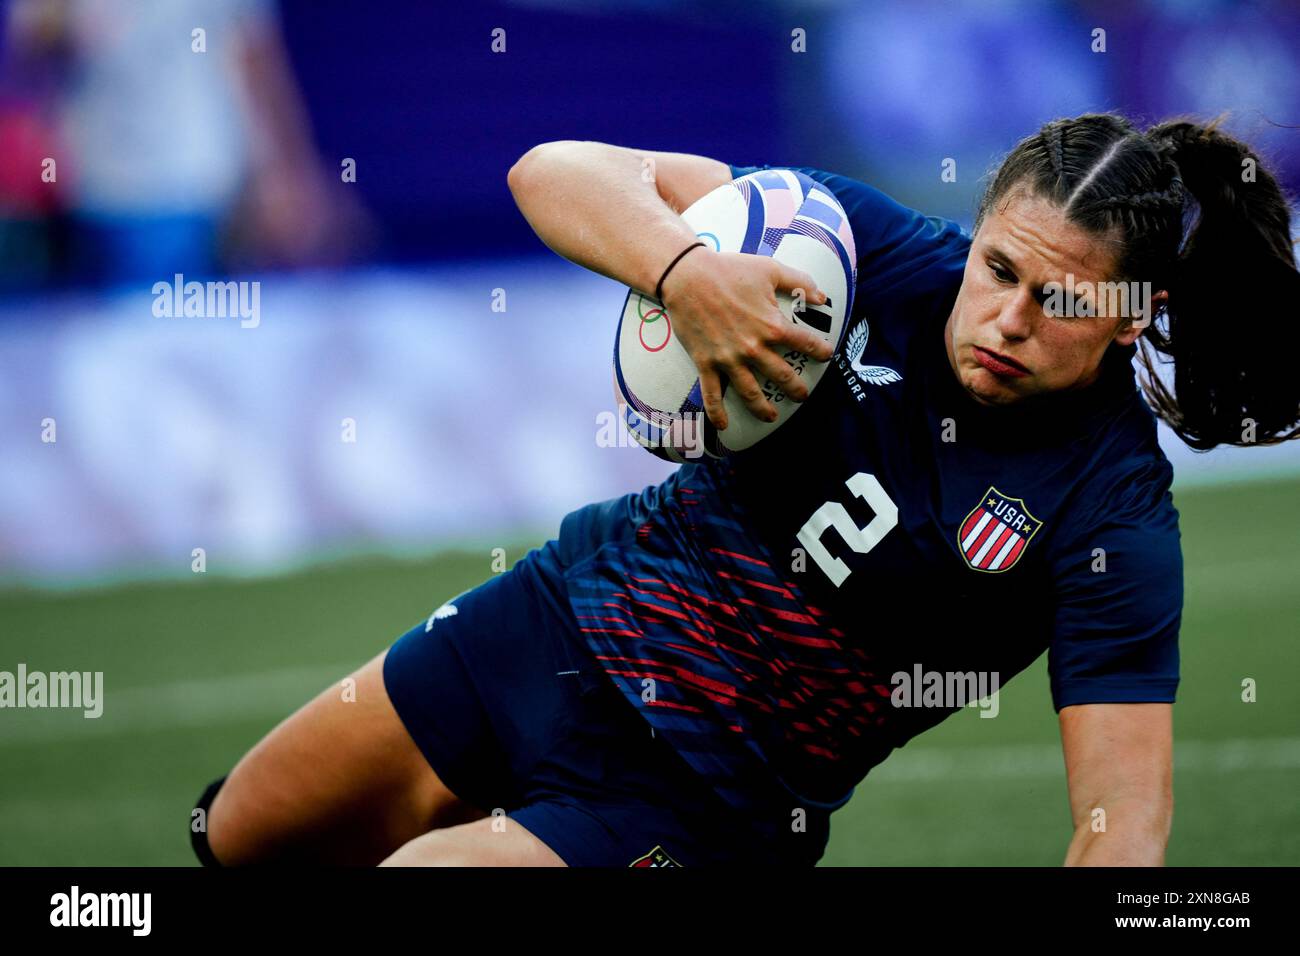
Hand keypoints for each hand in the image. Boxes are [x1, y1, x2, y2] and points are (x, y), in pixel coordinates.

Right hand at [659, 248, 834, 429]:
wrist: (687, 277)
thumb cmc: (729, 270)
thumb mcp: (770, 270)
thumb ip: (800, 282)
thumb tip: (822, 296)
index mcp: (772, 326)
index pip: (805, 344)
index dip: (820, 351)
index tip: (826, 356)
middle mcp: (753, 348)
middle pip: (782, 376)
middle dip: (796, 389)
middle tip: (802, 396)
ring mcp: (729, 359)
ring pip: (751, 393)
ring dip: (763, 409)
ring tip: (771, 417)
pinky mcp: (706, 363)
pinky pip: (713, 394)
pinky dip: (717, 413)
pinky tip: (723, 426)